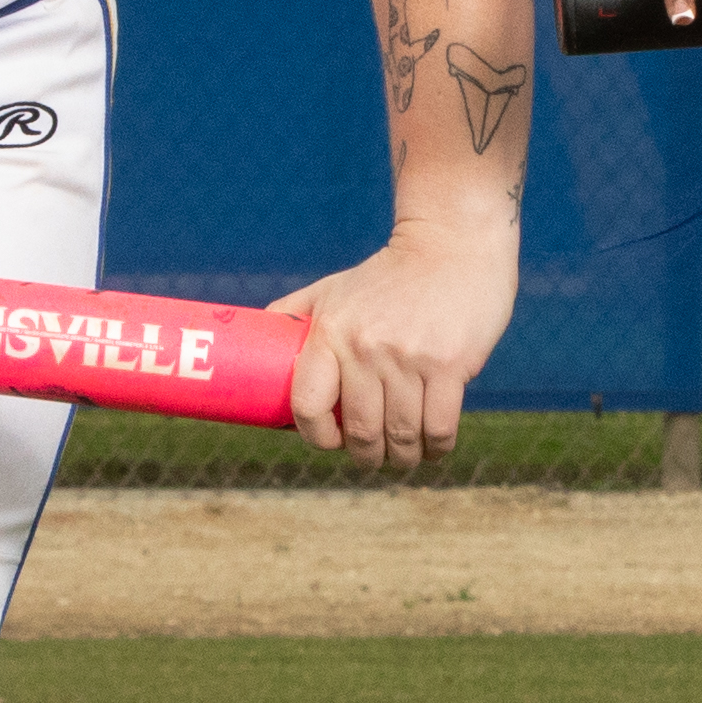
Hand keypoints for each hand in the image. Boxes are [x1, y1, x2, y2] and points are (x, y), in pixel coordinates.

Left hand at [277, 208, 519, 467]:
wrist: (451, 244)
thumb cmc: (387, 275)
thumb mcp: (331, 289)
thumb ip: (293, 315)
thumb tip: (250, 348)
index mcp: (330, 332)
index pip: (308, 405)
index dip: (317, 437)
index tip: (331, 442)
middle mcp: (365, 347)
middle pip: (361, 431)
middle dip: (366, 457)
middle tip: (372, 458)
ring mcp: (410, 358)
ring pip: (402, 436)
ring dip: (403, 458)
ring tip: (404, 457)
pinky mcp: (450, 365)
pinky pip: (439, 428)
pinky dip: (436, 448)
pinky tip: (433, 447)